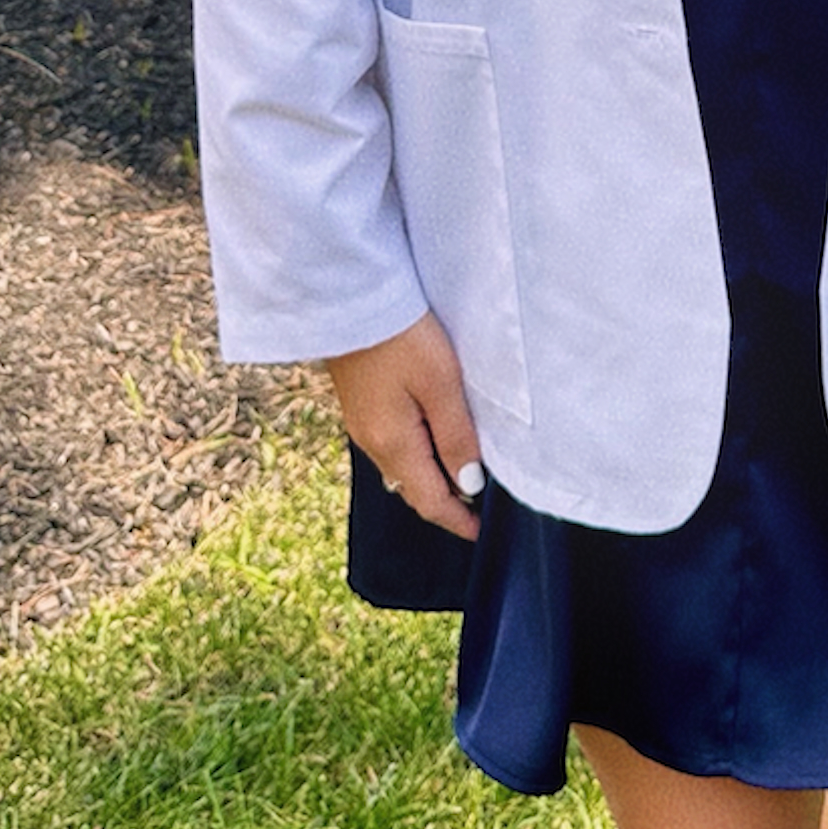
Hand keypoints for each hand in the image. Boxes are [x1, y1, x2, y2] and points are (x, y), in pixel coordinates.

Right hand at [326, 310, 484, 540]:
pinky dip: (414, 455)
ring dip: (428, 478)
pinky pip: (389, 445)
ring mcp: (361, 422)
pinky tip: (430, 442)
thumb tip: (468, 484)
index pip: (427, 499)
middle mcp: (371, 441)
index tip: (478, 533)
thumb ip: (456, 435)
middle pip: (411, 487)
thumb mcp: (440, 384)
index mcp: (392, 443)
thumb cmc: (401, 335)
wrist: (349, 295)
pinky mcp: (359, 403)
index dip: (455, 519)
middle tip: (475, 509)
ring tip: (459, 477)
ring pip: (399, 467)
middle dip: (442, 501)